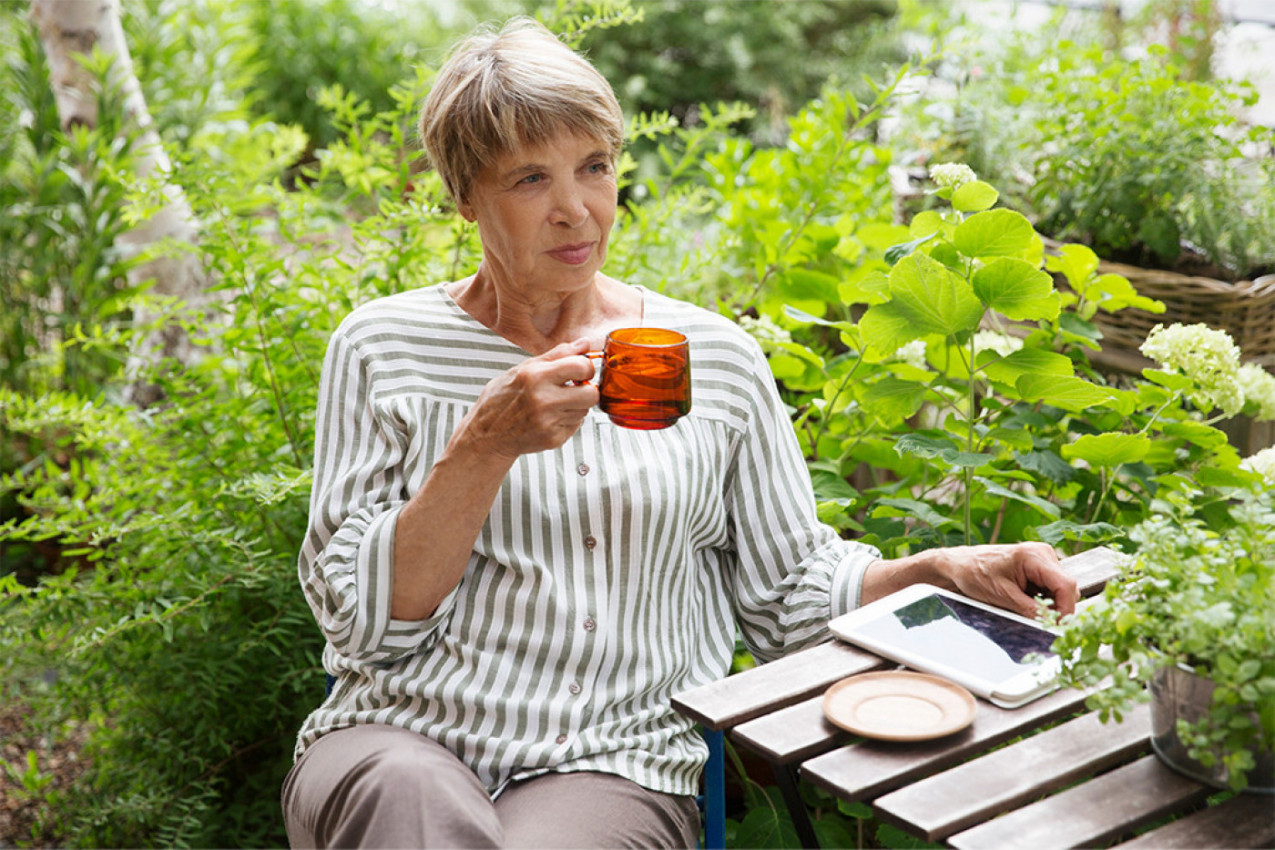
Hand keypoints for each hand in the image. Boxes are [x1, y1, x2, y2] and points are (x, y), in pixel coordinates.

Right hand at [455, 338, 598, 459]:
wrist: (486, 435)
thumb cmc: (501, 399)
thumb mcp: (523, 369)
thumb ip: (556, 355)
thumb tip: (584, 344)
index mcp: (536, 376)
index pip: (581, 367)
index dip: (586, 367)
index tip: (580, 370)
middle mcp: (543, 400)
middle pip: (591, 394)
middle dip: (586, 389)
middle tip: (574, 389)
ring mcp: (549, 422)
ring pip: (585, 410)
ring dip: (575, 406)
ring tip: (555, 404)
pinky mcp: (553, 439)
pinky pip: (575, 426)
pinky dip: (567, 421)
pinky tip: (549, 418)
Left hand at [940, 542, 1077, 617]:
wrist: (959, 565)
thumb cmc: (975, 574)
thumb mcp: (1002, 596)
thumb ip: (1030, 610)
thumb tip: (1052, 625)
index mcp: (1034, 555)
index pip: (1066, 585)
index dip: (1066, 609)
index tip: (1057, 627)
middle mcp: (1043, 553)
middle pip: (1066, 588)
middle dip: (1058, 608)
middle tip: (1041, 623)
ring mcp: (1042, 559)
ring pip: (1060, 589)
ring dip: (1050, 605)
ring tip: (1027, 609)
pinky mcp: (1038, 567)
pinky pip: (1051, 587)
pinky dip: (1043, 600)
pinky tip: (1026, 603)